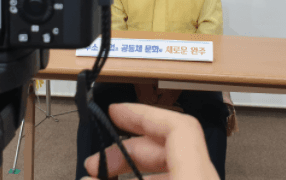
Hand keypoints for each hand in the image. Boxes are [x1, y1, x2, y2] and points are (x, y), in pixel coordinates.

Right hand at [82, 102, 219, 179]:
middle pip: (170, 146)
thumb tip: (87, 179)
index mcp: (198, 178)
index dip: (144, 114)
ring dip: (133, 171)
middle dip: (129, 149)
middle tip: (97, 162)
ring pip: (170, 169)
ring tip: (103, 179)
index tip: (116, 112)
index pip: (178, 127)